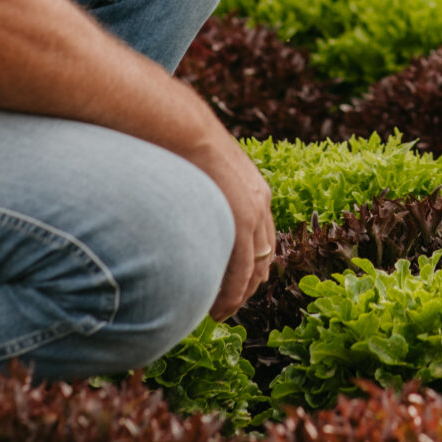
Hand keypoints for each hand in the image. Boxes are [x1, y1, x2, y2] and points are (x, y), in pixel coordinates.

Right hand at [193, 127, 276, 318]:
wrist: (181, 125)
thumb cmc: (178, 145)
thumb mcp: (199, 171)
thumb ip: (199, 192)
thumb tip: (179, 201)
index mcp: (253, 190)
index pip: (260, 238)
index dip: (250, 265)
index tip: (235, 285)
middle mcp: (261, 202)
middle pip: (264, 256)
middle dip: (248, 286)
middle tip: (228, 308)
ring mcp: (254, 211)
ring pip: (255, 268)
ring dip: (239, 296)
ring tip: (221, 315)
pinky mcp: (242, 220)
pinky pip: (242, 267)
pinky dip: (232, 292)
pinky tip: (219, 309)